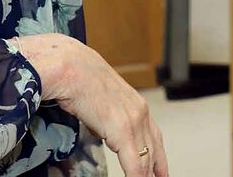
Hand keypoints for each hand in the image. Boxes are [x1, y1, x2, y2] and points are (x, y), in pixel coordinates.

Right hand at [16, 34, 168, 176]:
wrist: (70, 67)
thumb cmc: (79, 78)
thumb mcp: (101, 100)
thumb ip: (107, 117)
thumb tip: (103, 132)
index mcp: (136, 104)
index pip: (154, 137)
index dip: (159, 158)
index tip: (161, 172)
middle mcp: (140, 112)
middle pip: (154, 151)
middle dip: (157, 170)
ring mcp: (134, 122)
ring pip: (145, 160)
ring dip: (145, 176)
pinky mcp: (123, 131)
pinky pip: (134, 165)